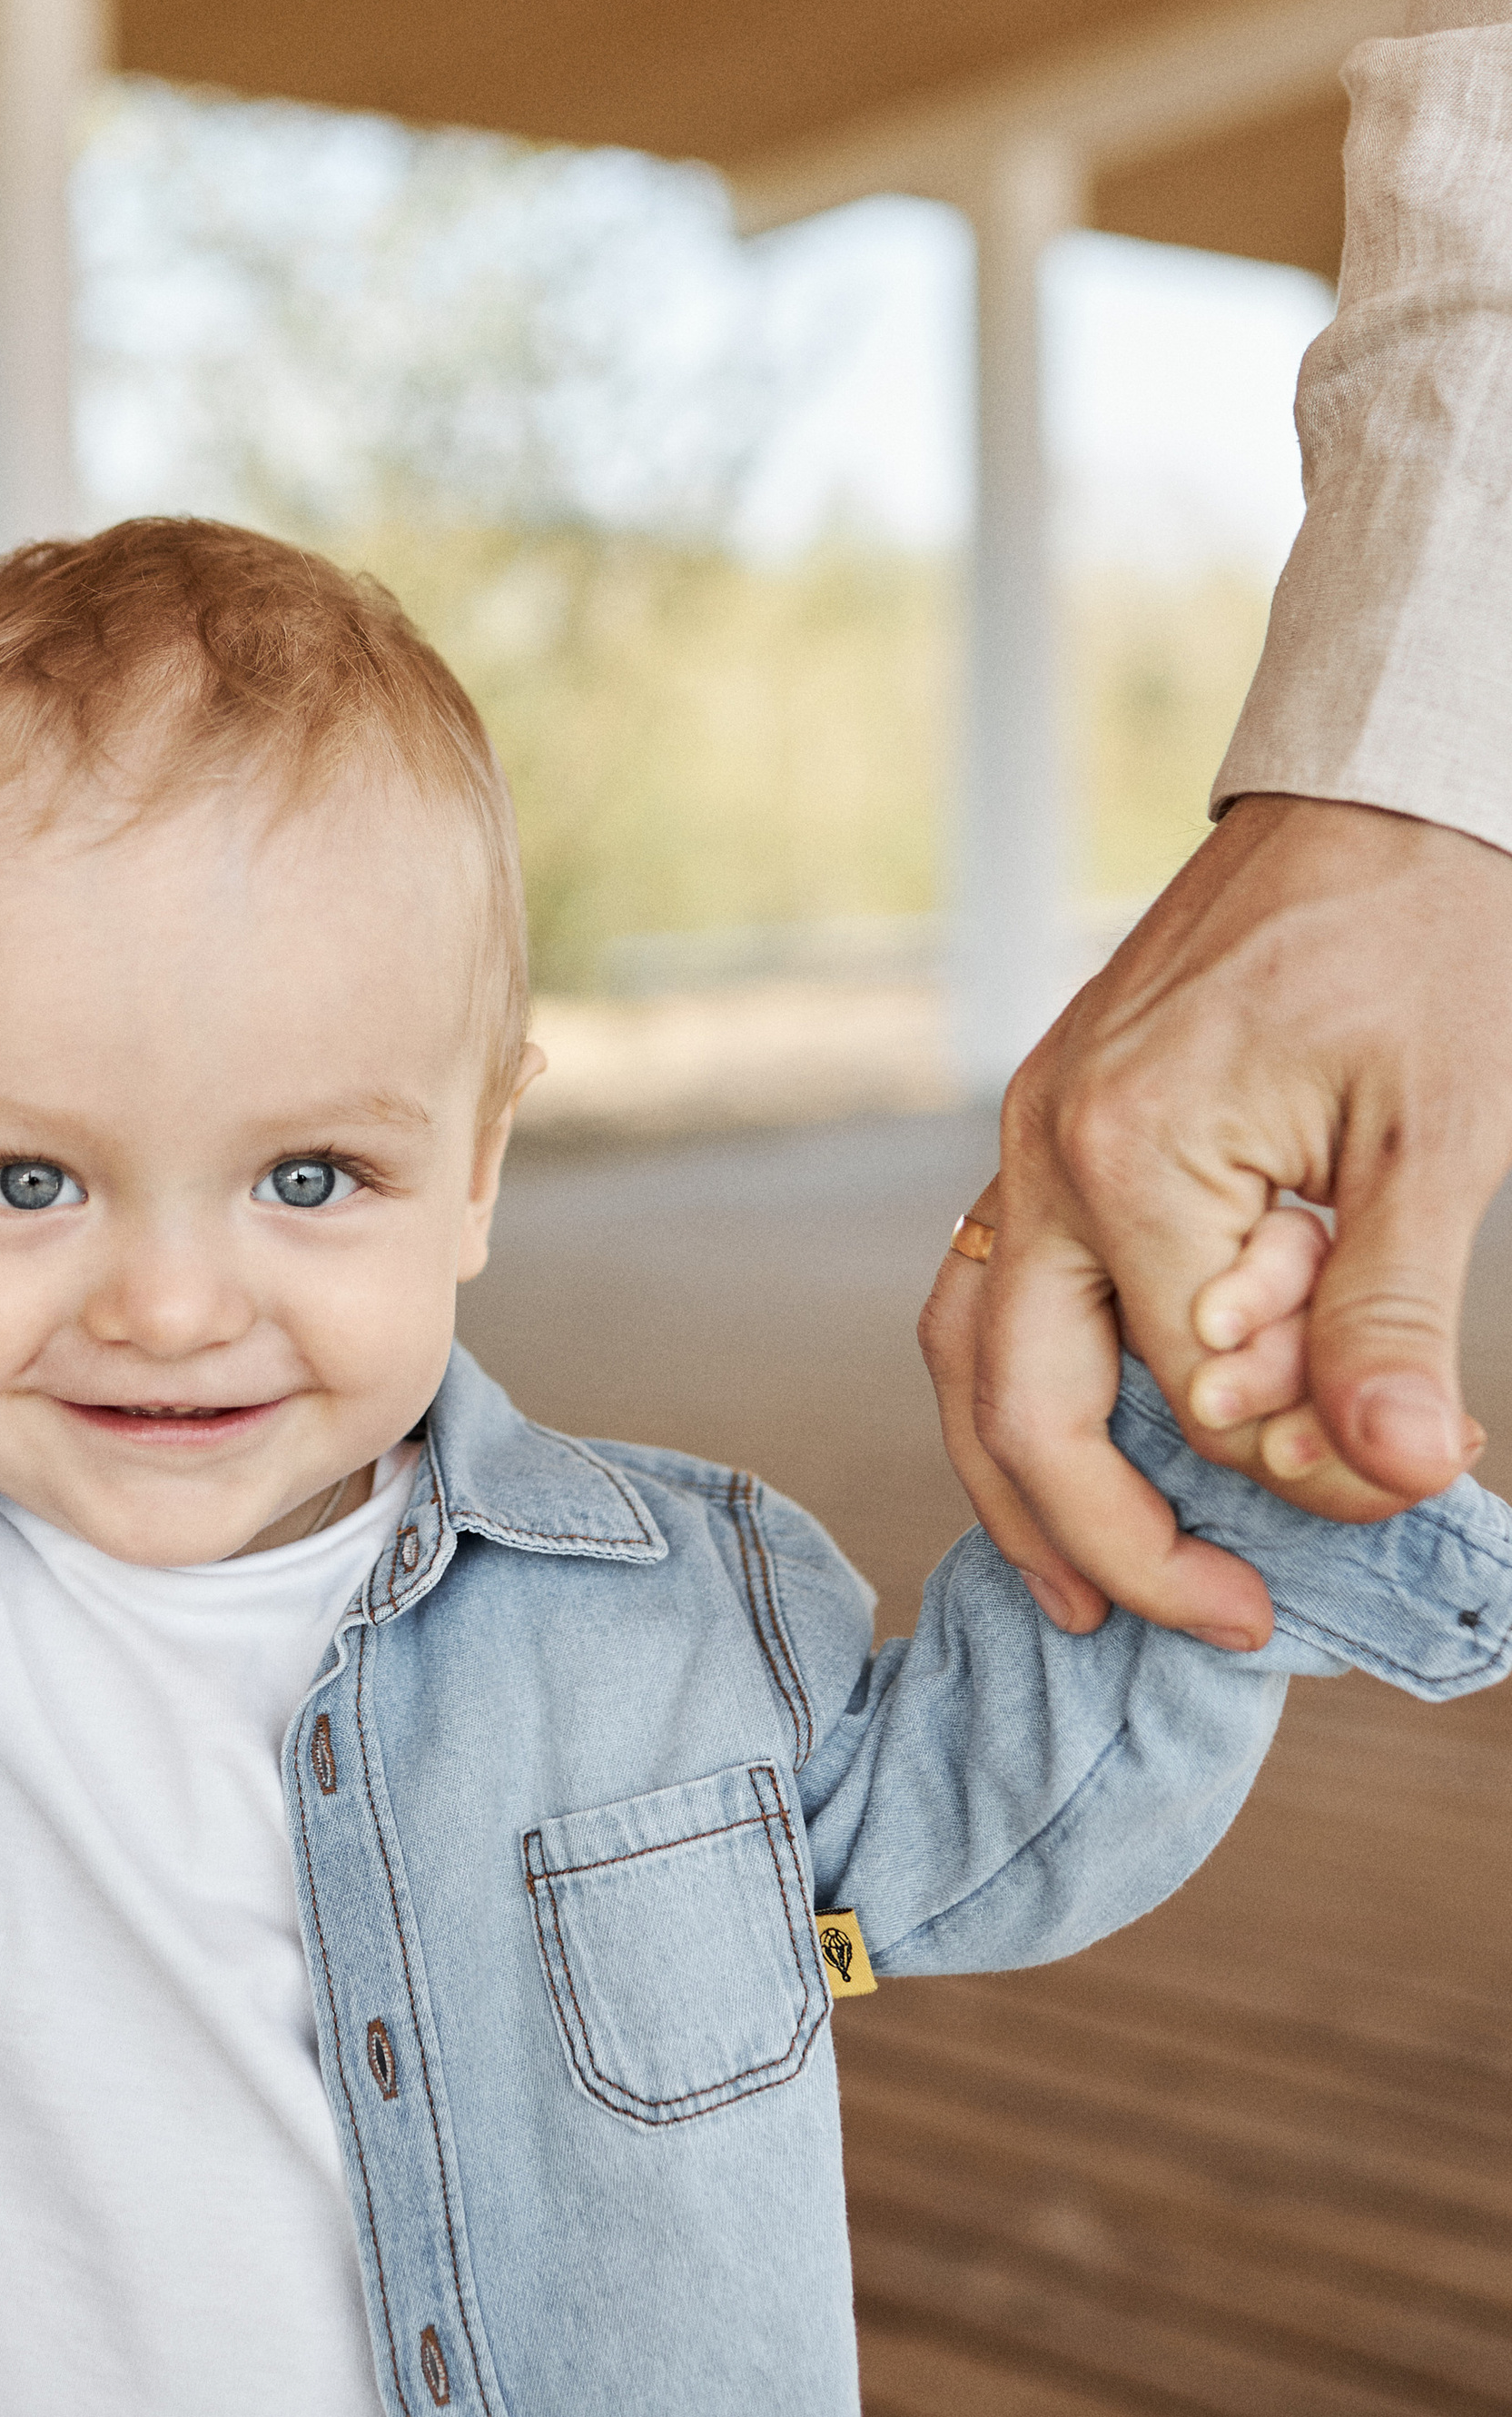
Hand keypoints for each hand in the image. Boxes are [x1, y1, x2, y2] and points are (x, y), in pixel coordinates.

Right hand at [919, 794, 1511, 1645]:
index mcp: (1127, 1154)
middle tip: (1214, 1627)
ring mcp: (1034, 1134)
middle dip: (1108, 1538)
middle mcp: (1046, 1150)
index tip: (1408, 1492)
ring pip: (975, 1351)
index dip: (1296, 1473)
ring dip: (1028, 1480)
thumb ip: (1391, 1320)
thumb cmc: (1426, 933)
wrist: (1386, 789)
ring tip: (1095, 1586)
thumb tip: (1403, 1480)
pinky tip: (1093, 1439)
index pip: (1189, 1393)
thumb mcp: (1442, 1135)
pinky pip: (1003, 1288)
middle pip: (1019, 1399)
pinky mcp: (1056, 1122)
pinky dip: (1033, 1386)